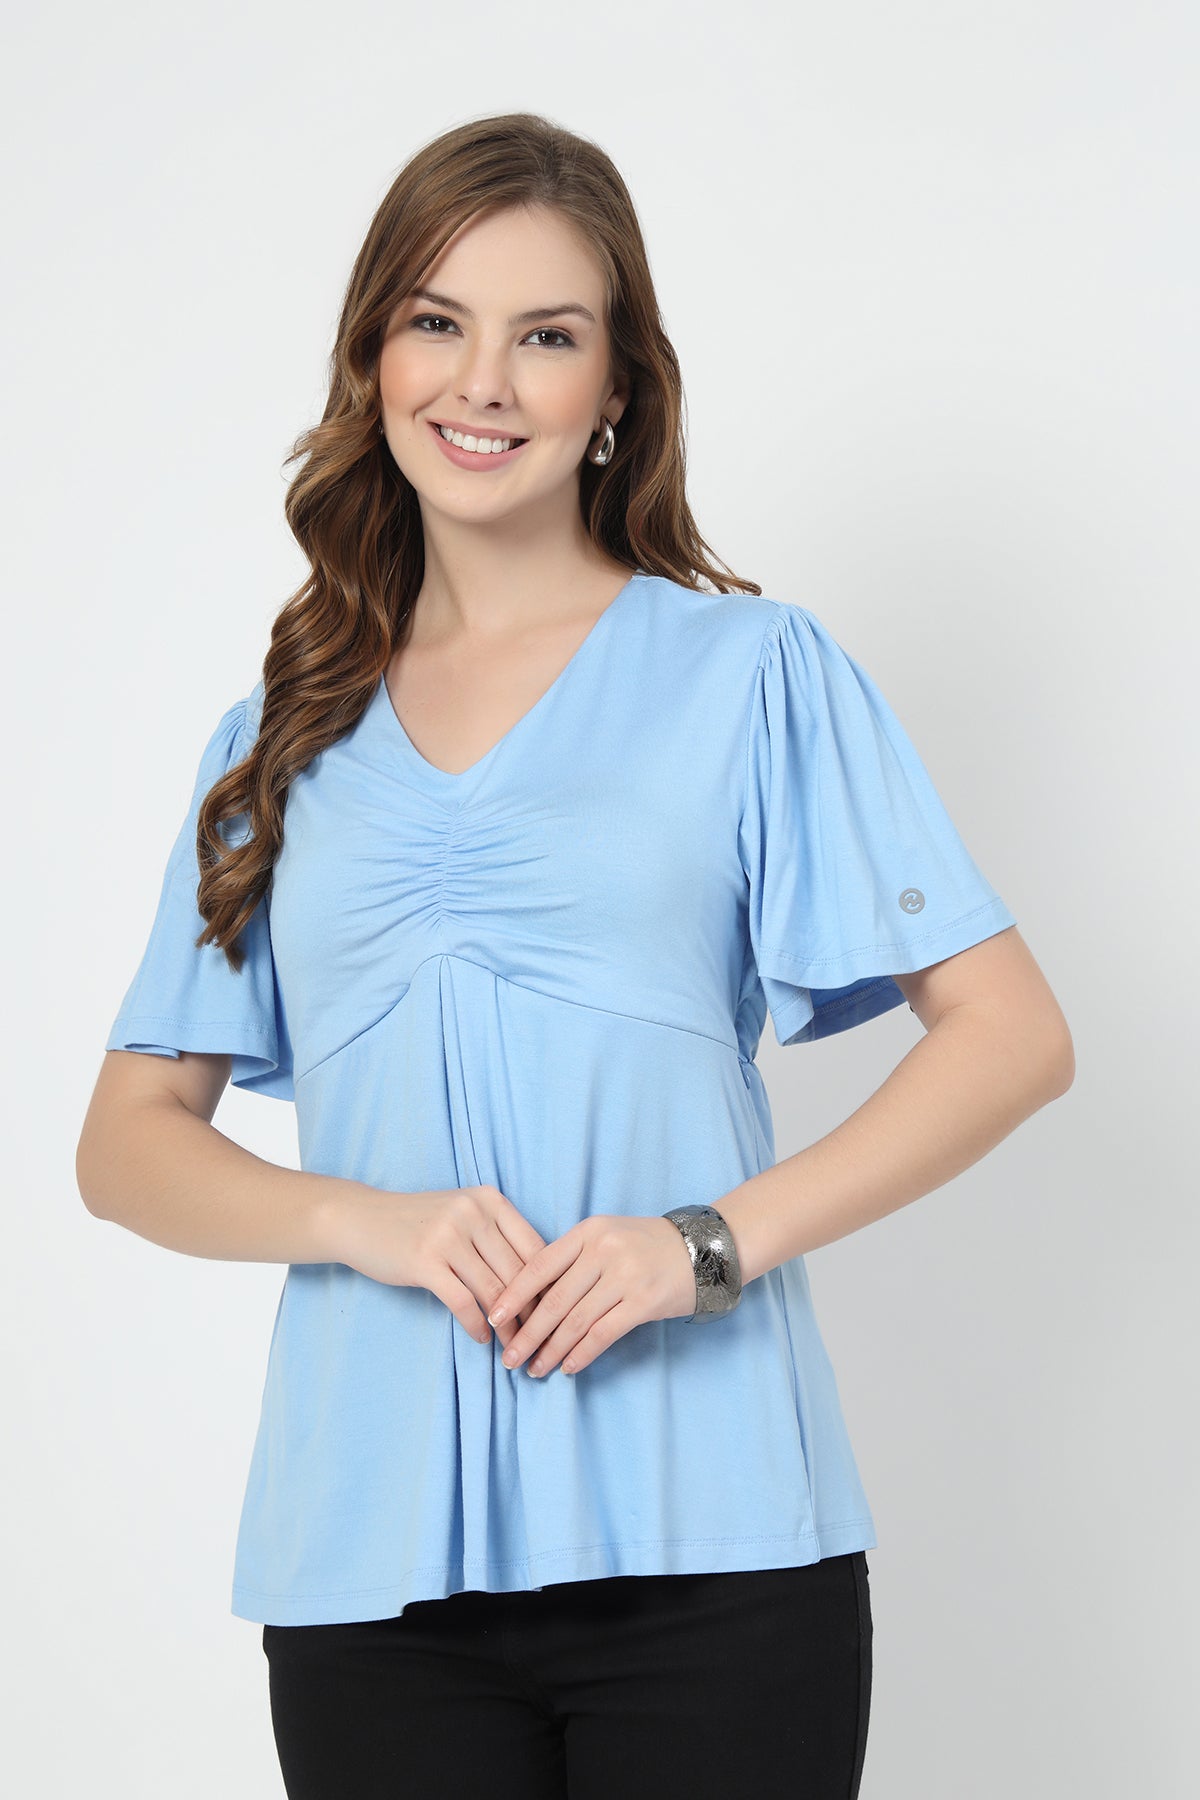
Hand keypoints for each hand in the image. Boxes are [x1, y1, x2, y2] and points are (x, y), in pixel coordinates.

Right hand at [324, 1181, 551, 1354]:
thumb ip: (497, 1237)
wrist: (361, 1218)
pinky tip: (482, 1339)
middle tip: (541, 1339)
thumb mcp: (463, 1214)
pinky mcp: (425, 1262)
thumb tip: (539, 1281)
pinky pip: (463, 1302)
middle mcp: (473, 1213)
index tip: (556, 1312)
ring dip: (508, 1326)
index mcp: (489, 1200)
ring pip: (494, 1291)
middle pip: (518, 1272)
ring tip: (514, 1347)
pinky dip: (477, 1326)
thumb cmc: (418, 1222)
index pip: (535, 1247)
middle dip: (532, 1311)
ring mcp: (448, 1236)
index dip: (549, 1284)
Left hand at [485, 1213, 697, 1376]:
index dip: (513, 1295)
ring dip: (550, 1350)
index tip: (492, 1318)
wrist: (702, 1248)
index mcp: (588, 1232)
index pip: (540, 1265)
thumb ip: (573, 1260)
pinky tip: (567, 1367)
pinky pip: (603, 1333)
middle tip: (508, 1357)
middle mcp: (603, 1251)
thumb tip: (532, 1300)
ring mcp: (624, 1277)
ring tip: (534, 1369)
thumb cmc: (646, 1245)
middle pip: (553, 1300)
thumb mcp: (607, 1236)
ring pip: (575, 1321)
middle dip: (526, 1333)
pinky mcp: (643, 1302)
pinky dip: (581, 1353)